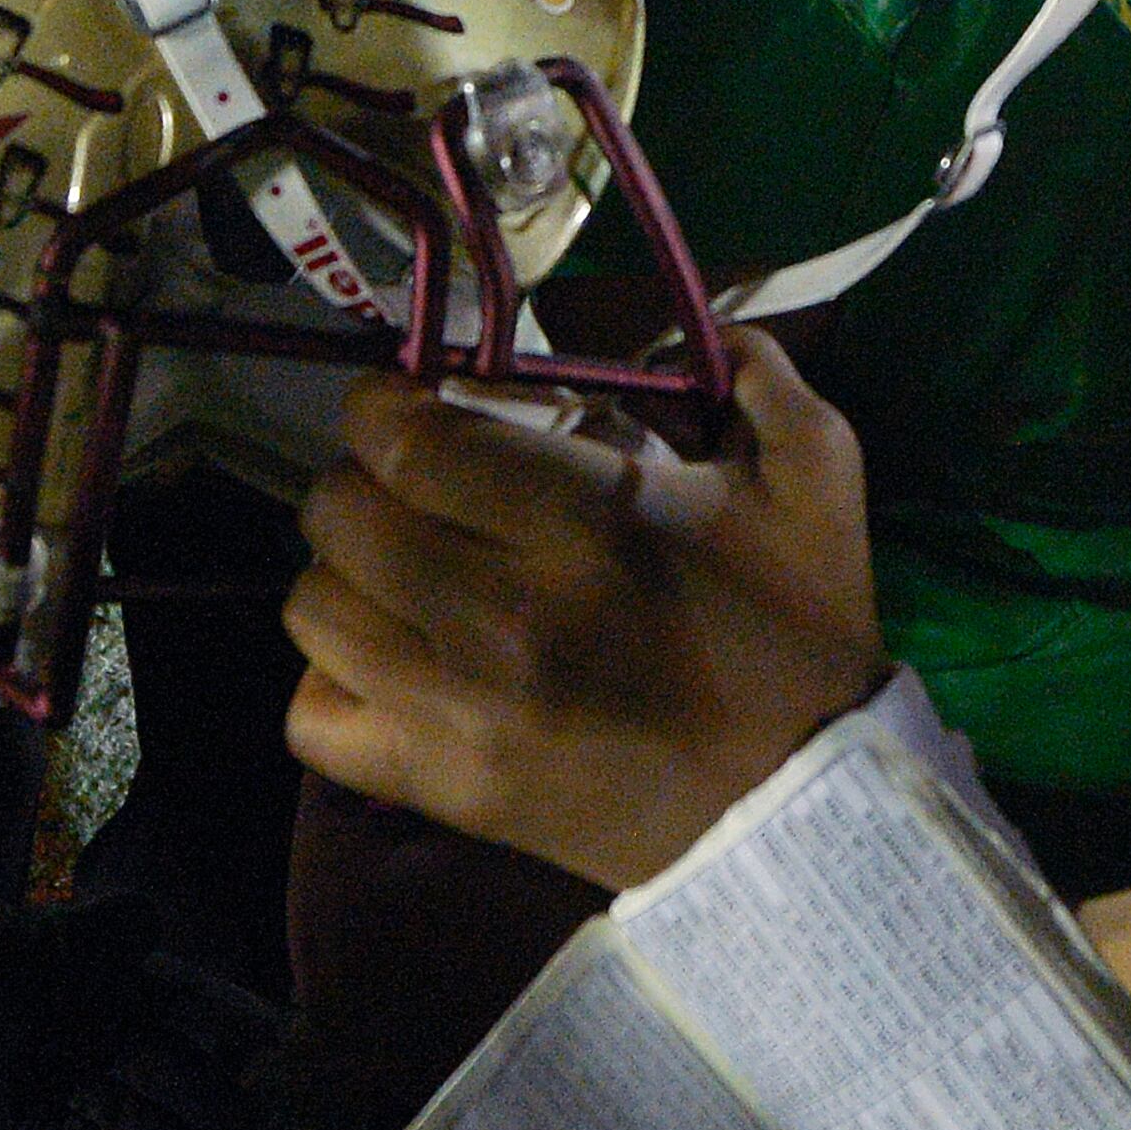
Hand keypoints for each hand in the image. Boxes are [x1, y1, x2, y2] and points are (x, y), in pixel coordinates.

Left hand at [283, 333, 892, 889]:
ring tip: (402, 569)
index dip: (385, 403)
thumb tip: (691, 322)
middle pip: (339, 512)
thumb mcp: (817, 474)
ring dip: (347, 571)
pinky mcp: (442, 790)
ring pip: (314, 606)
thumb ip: (757, 370)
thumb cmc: (798, 634)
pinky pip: (313, 719)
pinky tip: (393, 658)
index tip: (410, 399)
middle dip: (366, 476)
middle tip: (415, 482)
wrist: (799, 806)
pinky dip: (334, 679)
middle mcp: (498, 615)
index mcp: (584, 523)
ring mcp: (458, 713)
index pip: (408, 437)